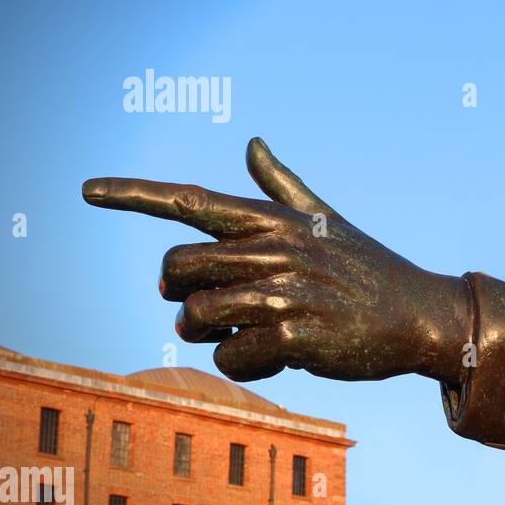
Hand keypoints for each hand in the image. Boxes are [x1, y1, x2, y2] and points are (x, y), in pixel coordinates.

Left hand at [81, 138, 469, 384]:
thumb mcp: (327, 220)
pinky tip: (271, 356)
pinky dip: (242, 361)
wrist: (419, 316)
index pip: (192, 200)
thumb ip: (281, 187)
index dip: (133, 194)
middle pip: (178, 266)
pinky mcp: (296, 335)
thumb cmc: (369, 269)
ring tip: (235, 334)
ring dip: (206, 332)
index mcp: (276, 220)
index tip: (85, 190)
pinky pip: (232, 353)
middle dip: (178, 292)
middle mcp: (276, 249)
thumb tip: (251, 142)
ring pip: (199, 314)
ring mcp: (286, 292)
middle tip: (200, 308)